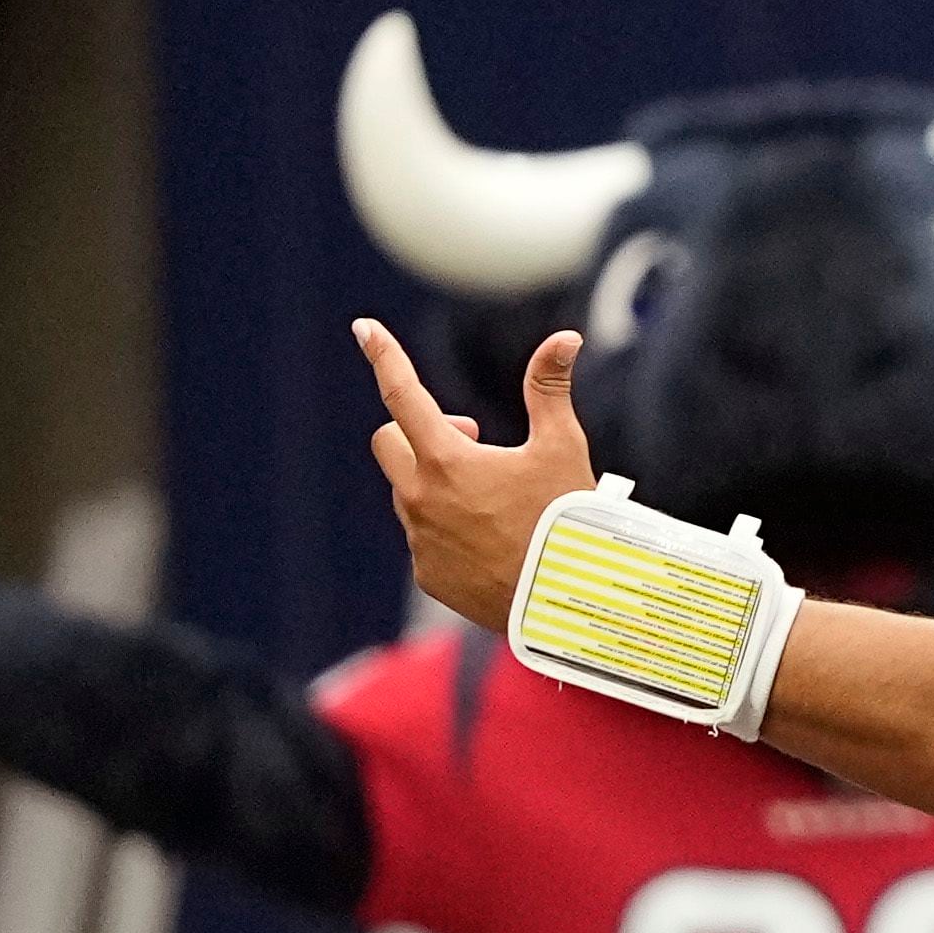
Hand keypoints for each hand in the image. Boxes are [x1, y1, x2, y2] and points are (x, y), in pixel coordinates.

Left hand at [357, 321, 590, 633]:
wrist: (568, 603)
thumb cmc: (569, 521)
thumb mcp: (563, 448)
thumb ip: (550, 389)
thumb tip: (565, 337)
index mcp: (448, 461)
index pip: (403, 394)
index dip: (384, 356)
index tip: (365, 329)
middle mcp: (421, 499)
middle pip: (389, 441)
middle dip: (419, 431)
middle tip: (473, 441)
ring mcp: (421, 540)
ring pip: (408, 491)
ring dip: (436, 481)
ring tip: (493, 498)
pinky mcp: (428, 574)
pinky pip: (424, 537)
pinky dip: (448, 526)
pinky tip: (492, 539)